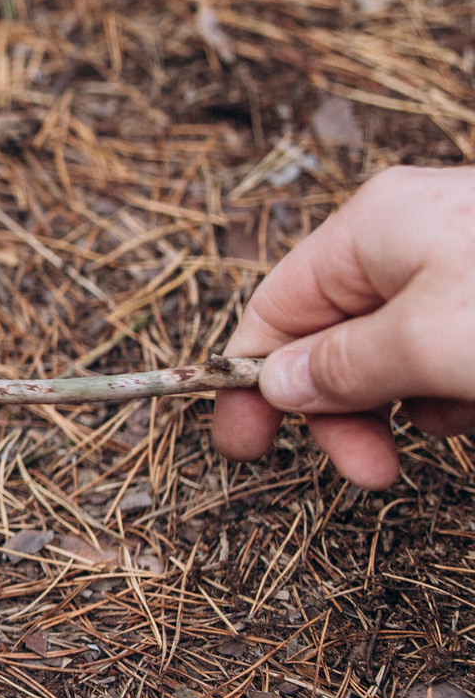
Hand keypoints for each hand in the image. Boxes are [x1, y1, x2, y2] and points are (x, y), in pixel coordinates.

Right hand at [212, 166, 474, 488]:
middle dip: (347, 408)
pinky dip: (461, 384)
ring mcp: (462, 261)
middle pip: (337, 336)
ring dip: (416, 402)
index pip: (276, 310)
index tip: (245, 446)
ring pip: (401, 349)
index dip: (251, 382)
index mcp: (373, 226)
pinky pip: (453, 346)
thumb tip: (275, 384)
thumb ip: (343, 369)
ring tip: (466, 411)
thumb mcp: (428, 343)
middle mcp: (411, 235)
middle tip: (371, 471)